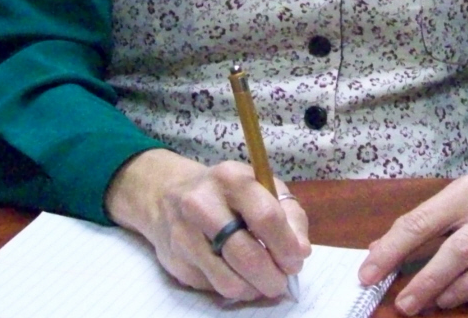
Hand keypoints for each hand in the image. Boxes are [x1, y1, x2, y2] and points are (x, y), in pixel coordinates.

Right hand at [105, 148, 309, 300]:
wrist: (166, 194)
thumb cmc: (226, 191)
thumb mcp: (260, 186)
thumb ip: (288, 214)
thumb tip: (300, 252)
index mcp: (231, 178)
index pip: (266, 217)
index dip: (286, 245)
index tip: (296, 260)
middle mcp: (202, 203)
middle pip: (247, 256)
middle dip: (273, 277)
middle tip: (281, 281)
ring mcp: (185, 235)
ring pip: (230, 282)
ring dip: (254, 289)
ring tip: (261, 281)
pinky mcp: (176, 262)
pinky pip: (214, 288)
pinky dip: (233, 288)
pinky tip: (237, 274)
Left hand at [359, 152, 467, 313]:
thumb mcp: (457, 195)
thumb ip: (422, 223)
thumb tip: (377, 250)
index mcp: (465, 193)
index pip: (422, 221)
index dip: (393, 249)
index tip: (369, 273)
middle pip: (460, 248)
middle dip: (429, 278)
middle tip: (405, 304)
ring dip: (466, 288)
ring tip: (441, 303)